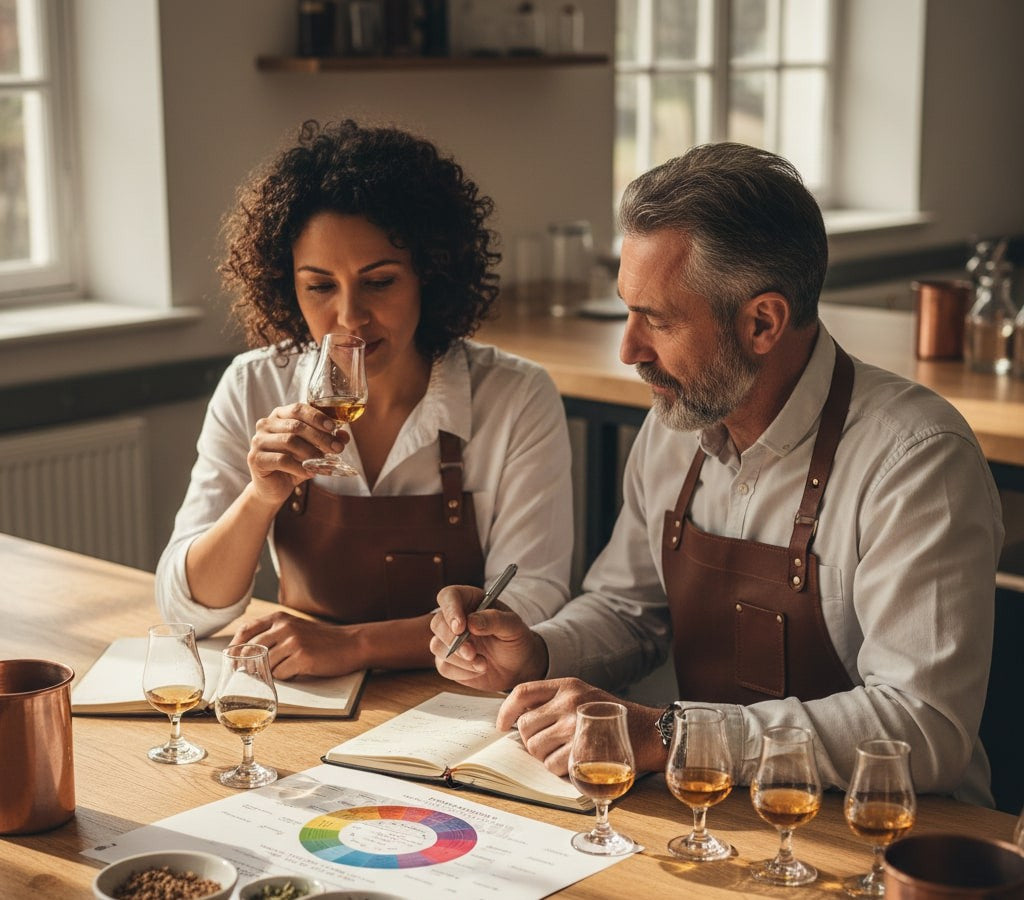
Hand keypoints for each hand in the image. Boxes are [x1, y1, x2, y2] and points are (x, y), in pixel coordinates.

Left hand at [230, 611, 355, 678]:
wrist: (351, 644)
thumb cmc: (321, 639)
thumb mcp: (294, 627)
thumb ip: (272, 633)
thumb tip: (244, 652)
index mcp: (279, 618)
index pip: (246, 631)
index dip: (235, 647)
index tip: (233, 660)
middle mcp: (284, 627)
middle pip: (252, 650)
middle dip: (247, 666)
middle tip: (250, 675)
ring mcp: (293, 642)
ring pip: (265, 664)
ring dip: (270, 672)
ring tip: (286, 669)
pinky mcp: (302, 658)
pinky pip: (281, 674)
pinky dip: (285, 677)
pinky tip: (297, 671)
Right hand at [246, 402, 348, 505]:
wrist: (273, 487)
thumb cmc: (294, 463)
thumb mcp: (313, 450)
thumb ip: (327, 441)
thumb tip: (344, 436)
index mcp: (280, 415)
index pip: (299, 409)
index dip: (317, 417)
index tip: (334, 428)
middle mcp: (266, 424)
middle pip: (296, 426)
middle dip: (320, 437)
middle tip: (337, 449)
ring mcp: (258, 441)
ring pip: (289, 441)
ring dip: (311, 452)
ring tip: (324, 462)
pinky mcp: (255, 458)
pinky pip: (281, 460)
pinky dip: (299, 467)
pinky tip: (310, 473)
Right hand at [429, 585, 547, 691]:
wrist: (519, 666)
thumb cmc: (516, 639)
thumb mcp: (513, 626)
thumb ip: (495, 620)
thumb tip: (471, 622)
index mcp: (469, 601)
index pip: (449, 596)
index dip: (450, 610)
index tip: (461, 627)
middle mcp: (455, 619)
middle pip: (437, 623)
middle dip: (452, 640)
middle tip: (472, 653)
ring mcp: (449, 641)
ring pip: (437, 646)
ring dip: (459, 659)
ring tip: (484, 664)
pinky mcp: (448, 662)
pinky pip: (444, 667)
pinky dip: (462, 672)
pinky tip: (479, 670)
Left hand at [496, 678, 665, 775]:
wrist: (650, 732)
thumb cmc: (615, 718)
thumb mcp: (585, 696)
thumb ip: (556, 701)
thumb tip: (520, 720)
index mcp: (567, 685)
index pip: (522, 692)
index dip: (506, 710)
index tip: (501, 725)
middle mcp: (569, 701)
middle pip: (525, 726)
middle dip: (531, 742)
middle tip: (548, 746)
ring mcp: (575, 725)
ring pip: (535, 748)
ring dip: (545, 758)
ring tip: (565, 754)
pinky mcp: (582, 750)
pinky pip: (552, 765)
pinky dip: (560, 770)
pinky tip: (575, 764)